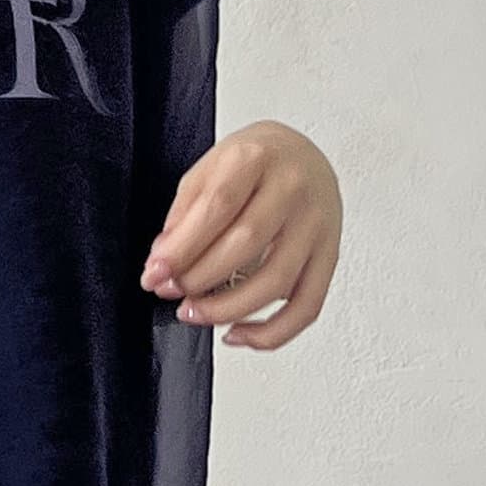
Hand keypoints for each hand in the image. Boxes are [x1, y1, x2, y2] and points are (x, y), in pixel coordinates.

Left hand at [139, 119, 341, 349]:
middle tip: (171, 291)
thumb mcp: (207, 172)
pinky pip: (307, 306)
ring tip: (195, 312)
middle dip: (198, 279)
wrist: (302, 152)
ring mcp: (317, 224)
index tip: (155, 274)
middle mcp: (293, 188)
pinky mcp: (330, 255)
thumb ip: (183, 216)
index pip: (217, 207)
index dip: (182, 248)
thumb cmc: (251, 164)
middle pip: (245, 245)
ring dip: (228, 309)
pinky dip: (272, 332)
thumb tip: (162, 266)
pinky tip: (238, 333)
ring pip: (276, 281)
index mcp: (257, 158)